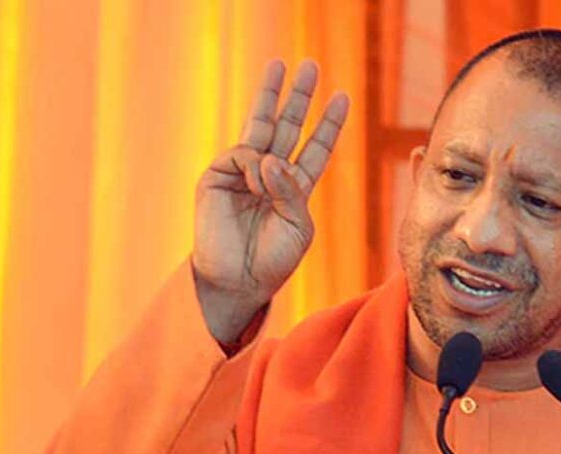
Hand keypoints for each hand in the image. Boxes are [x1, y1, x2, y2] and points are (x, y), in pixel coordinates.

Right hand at [192, 60, 348, 342]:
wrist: (238, 282)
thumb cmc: (273, 261)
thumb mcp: (298, 226)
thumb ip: (291, 190)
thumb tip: (269, 158)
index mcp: (294, 188)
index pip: (315, 149)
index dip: (328, 124)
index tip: (343, 97)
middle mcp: (269, 175)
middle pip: (287, 127)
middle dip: (298, 97)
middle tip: (309, 65)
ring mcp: (241, 174)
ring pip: (260, 126)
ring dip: (271, 96)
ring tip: (280, 66)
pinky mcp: (217, 177)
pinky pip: (244, 155)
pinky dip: (257, 164)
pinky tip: (260, 179)